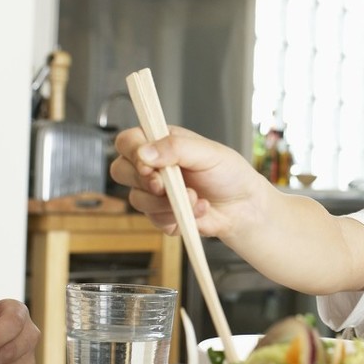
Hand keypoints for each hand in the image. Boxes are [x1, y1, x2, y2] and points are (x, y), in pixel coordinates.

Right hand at [110, 125, 267, 239]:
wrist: (243, 206)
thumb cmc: (228, 173)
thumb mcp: (207, 152)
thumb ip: (176, 147)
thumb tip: (145, 152)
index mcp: (160, 143)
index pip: (127, 142)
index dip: (132, 153)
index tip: (149, 165)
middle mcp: (152, 167)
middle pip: (120, 171)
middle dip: (145, 182)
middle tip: (166, 186)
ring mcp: (154, 193)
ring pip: (137, 200)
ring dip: (167, 203)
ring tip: (195, 198)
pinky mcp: (161, 216)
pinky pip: (154, 221)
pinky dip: (177, 217)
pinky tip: (198, 210)